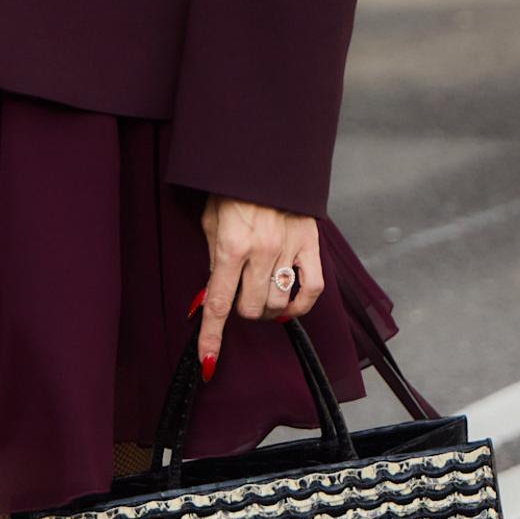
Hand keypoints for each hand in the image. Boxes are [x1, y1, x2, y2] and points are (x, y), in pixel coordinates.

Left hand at [190, 194, 323, 381]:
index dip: (211, 337)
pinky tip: (288, 306)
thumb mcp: (210, 222)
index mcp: (231, 246)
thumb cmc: (232, 188)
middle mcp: (261, 251)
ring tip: (262, 293)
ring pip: (279, 305)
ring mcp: (289, 249)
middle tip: (240, 295)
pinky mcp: (311, 245)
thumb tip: (208, 302)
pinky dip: (299, 306)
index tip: (209, 362)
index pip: (218, 305)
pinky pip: (311, 290)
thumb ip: (212, 263)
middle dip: (242, 311)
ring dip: (268, 308)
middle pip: (251, 310)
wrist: (265, 157)